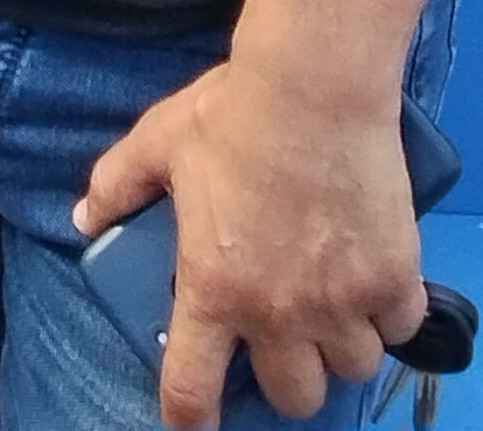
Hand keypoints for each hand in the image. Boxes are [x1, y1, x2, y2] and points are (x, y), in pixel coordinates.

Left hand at [71, 62, 426, 428]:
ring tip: (334, 304)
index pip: (193, 391)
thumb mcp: (158, 142)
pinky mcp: (393, 280)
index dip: (191, 420)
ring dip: (342, 344)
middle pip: (294, 398)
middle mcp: (278, 314)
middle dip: (288, 376)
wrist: (314, 85)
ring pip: (351, 369)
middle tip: (284, 336)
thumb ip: (115, 186)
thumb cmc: (232, 113)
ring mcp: (340, 303)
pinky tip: (377, 277)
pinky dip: (391, 312)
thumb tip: (82, 218)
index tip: (197, 424)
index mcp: (214, 290)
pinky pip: (400, 327)